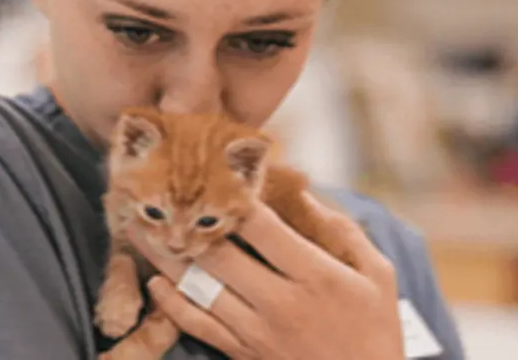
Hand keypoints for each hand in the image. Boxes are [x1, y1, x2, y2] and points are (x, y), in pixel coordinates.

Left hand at [127, 194, 403, 359]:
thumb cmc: (375, 329)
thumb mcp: (377, 274)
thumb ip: (342, 230)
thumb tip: (305, 193)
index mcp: (314, 275)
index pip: (261, 227)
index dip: (235, 198)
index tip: (216, 175)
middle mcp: (280, 302)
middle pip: (219, 255)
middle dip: (184, 222)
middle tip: (156, 196)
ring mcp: (257, 331)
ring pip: (199, 288)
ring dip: (166, 257)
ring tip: (139, 230)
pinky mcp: (244, 353)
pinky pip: (199, 326)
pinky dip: (172, 304)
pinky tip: (156, 281)